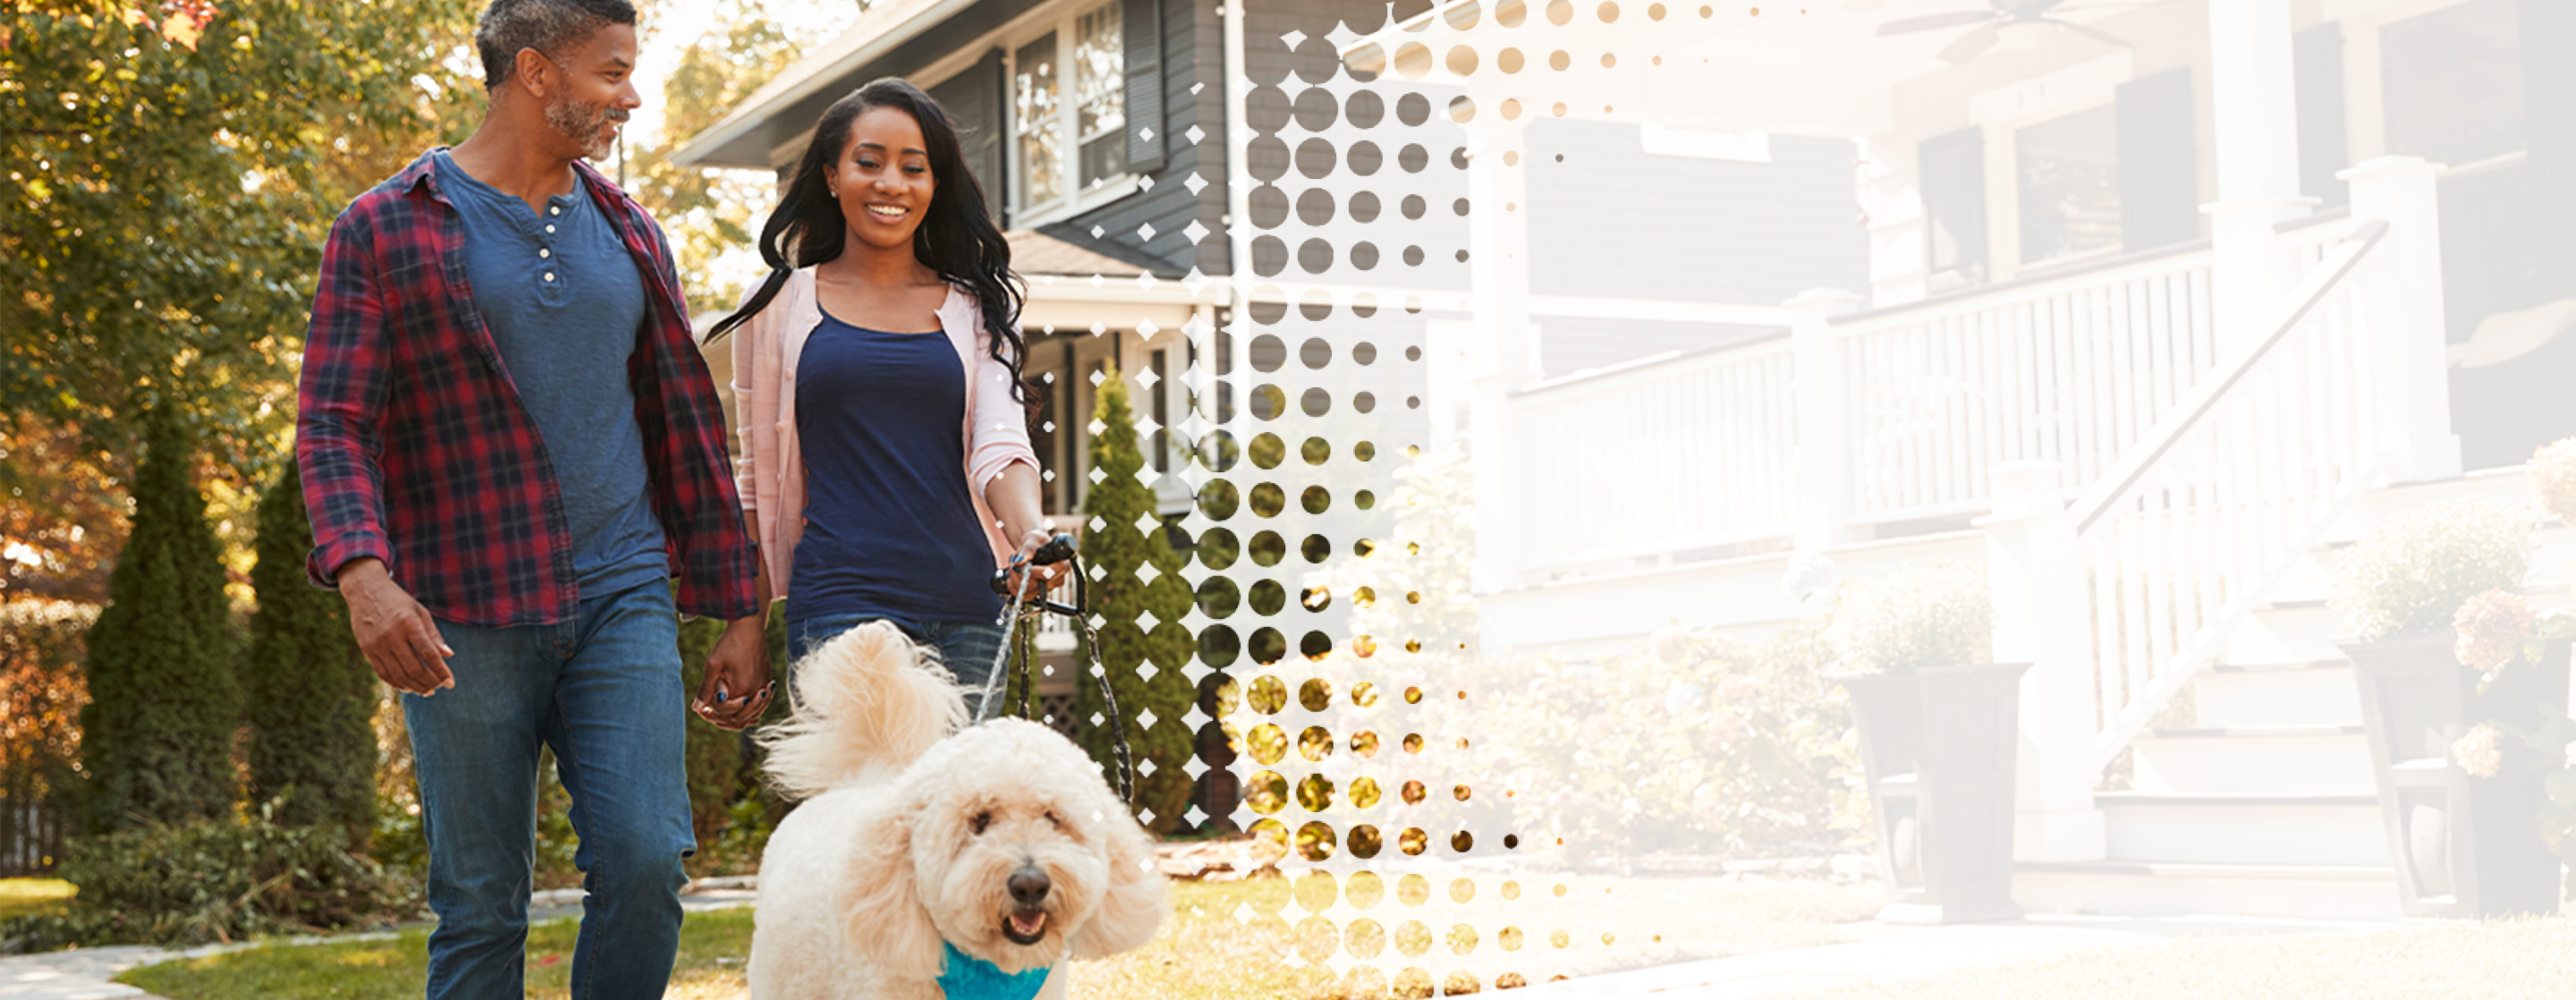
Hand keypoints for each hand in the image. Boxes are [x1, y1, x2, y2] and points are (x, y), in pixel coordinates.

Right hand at [339, 558, 455, 695]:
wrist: (365, 591)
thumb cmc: (398, 601)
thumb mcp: (420, 611)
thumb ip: (434, 635)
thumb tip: (449, 655)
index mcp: (409, 623)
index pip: (428, 654)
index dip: (441, 671)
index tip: (451, 683)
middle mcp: (392, 636)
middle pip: (414, 668)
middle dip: (430, 682)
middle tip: (440, 687)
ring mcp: (377, 644)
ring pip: (398, 675)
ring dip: (415, 687)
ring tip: (427, 691)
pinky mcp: (367, 650)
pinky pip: (383, 673)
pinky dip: (397, 683)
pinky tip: (409, 687)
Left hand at [696, 614, 773, 729]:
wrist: (749, 627)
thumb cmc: (730, 643)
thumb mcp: (713, 665)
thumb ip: (706, 689)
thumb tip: (696, 708)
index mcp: (742, 688)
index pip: (726, 712)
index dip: (712, 712)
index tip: (702, 709)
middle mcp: (757, 691)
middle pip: (740, 718)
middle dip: (723, 719)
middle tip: (708, 713)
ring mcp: (764, 687)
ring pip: (752, 714)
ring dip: (736, 717)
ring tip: (721, 713)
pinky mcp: (767, 681)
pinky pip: (760, 705)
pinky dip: (748, 709)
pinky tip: (737, 706)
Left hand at [1002, 529, 1067, 597]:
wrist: (1032, 547)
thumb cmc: (1037, 542)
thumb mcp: (1032, 540)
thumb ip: (1027, 550)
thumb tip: (1018, 561)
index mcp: (1063, 565)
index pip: (1050, 574)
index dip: (1035, 572)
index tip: (1025, 564)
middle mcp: (1057, 579)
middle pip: (1037, 585)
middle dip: (1020, 574)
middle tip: (1014, 561)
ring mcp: (1047, 588)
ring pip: (1029, 592)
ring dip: (1015, 579)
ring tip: (1013, 565)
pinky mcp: (1038, 593)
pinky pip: (1024, 597)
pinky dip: (1014, 587)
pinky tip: (1011, 577)